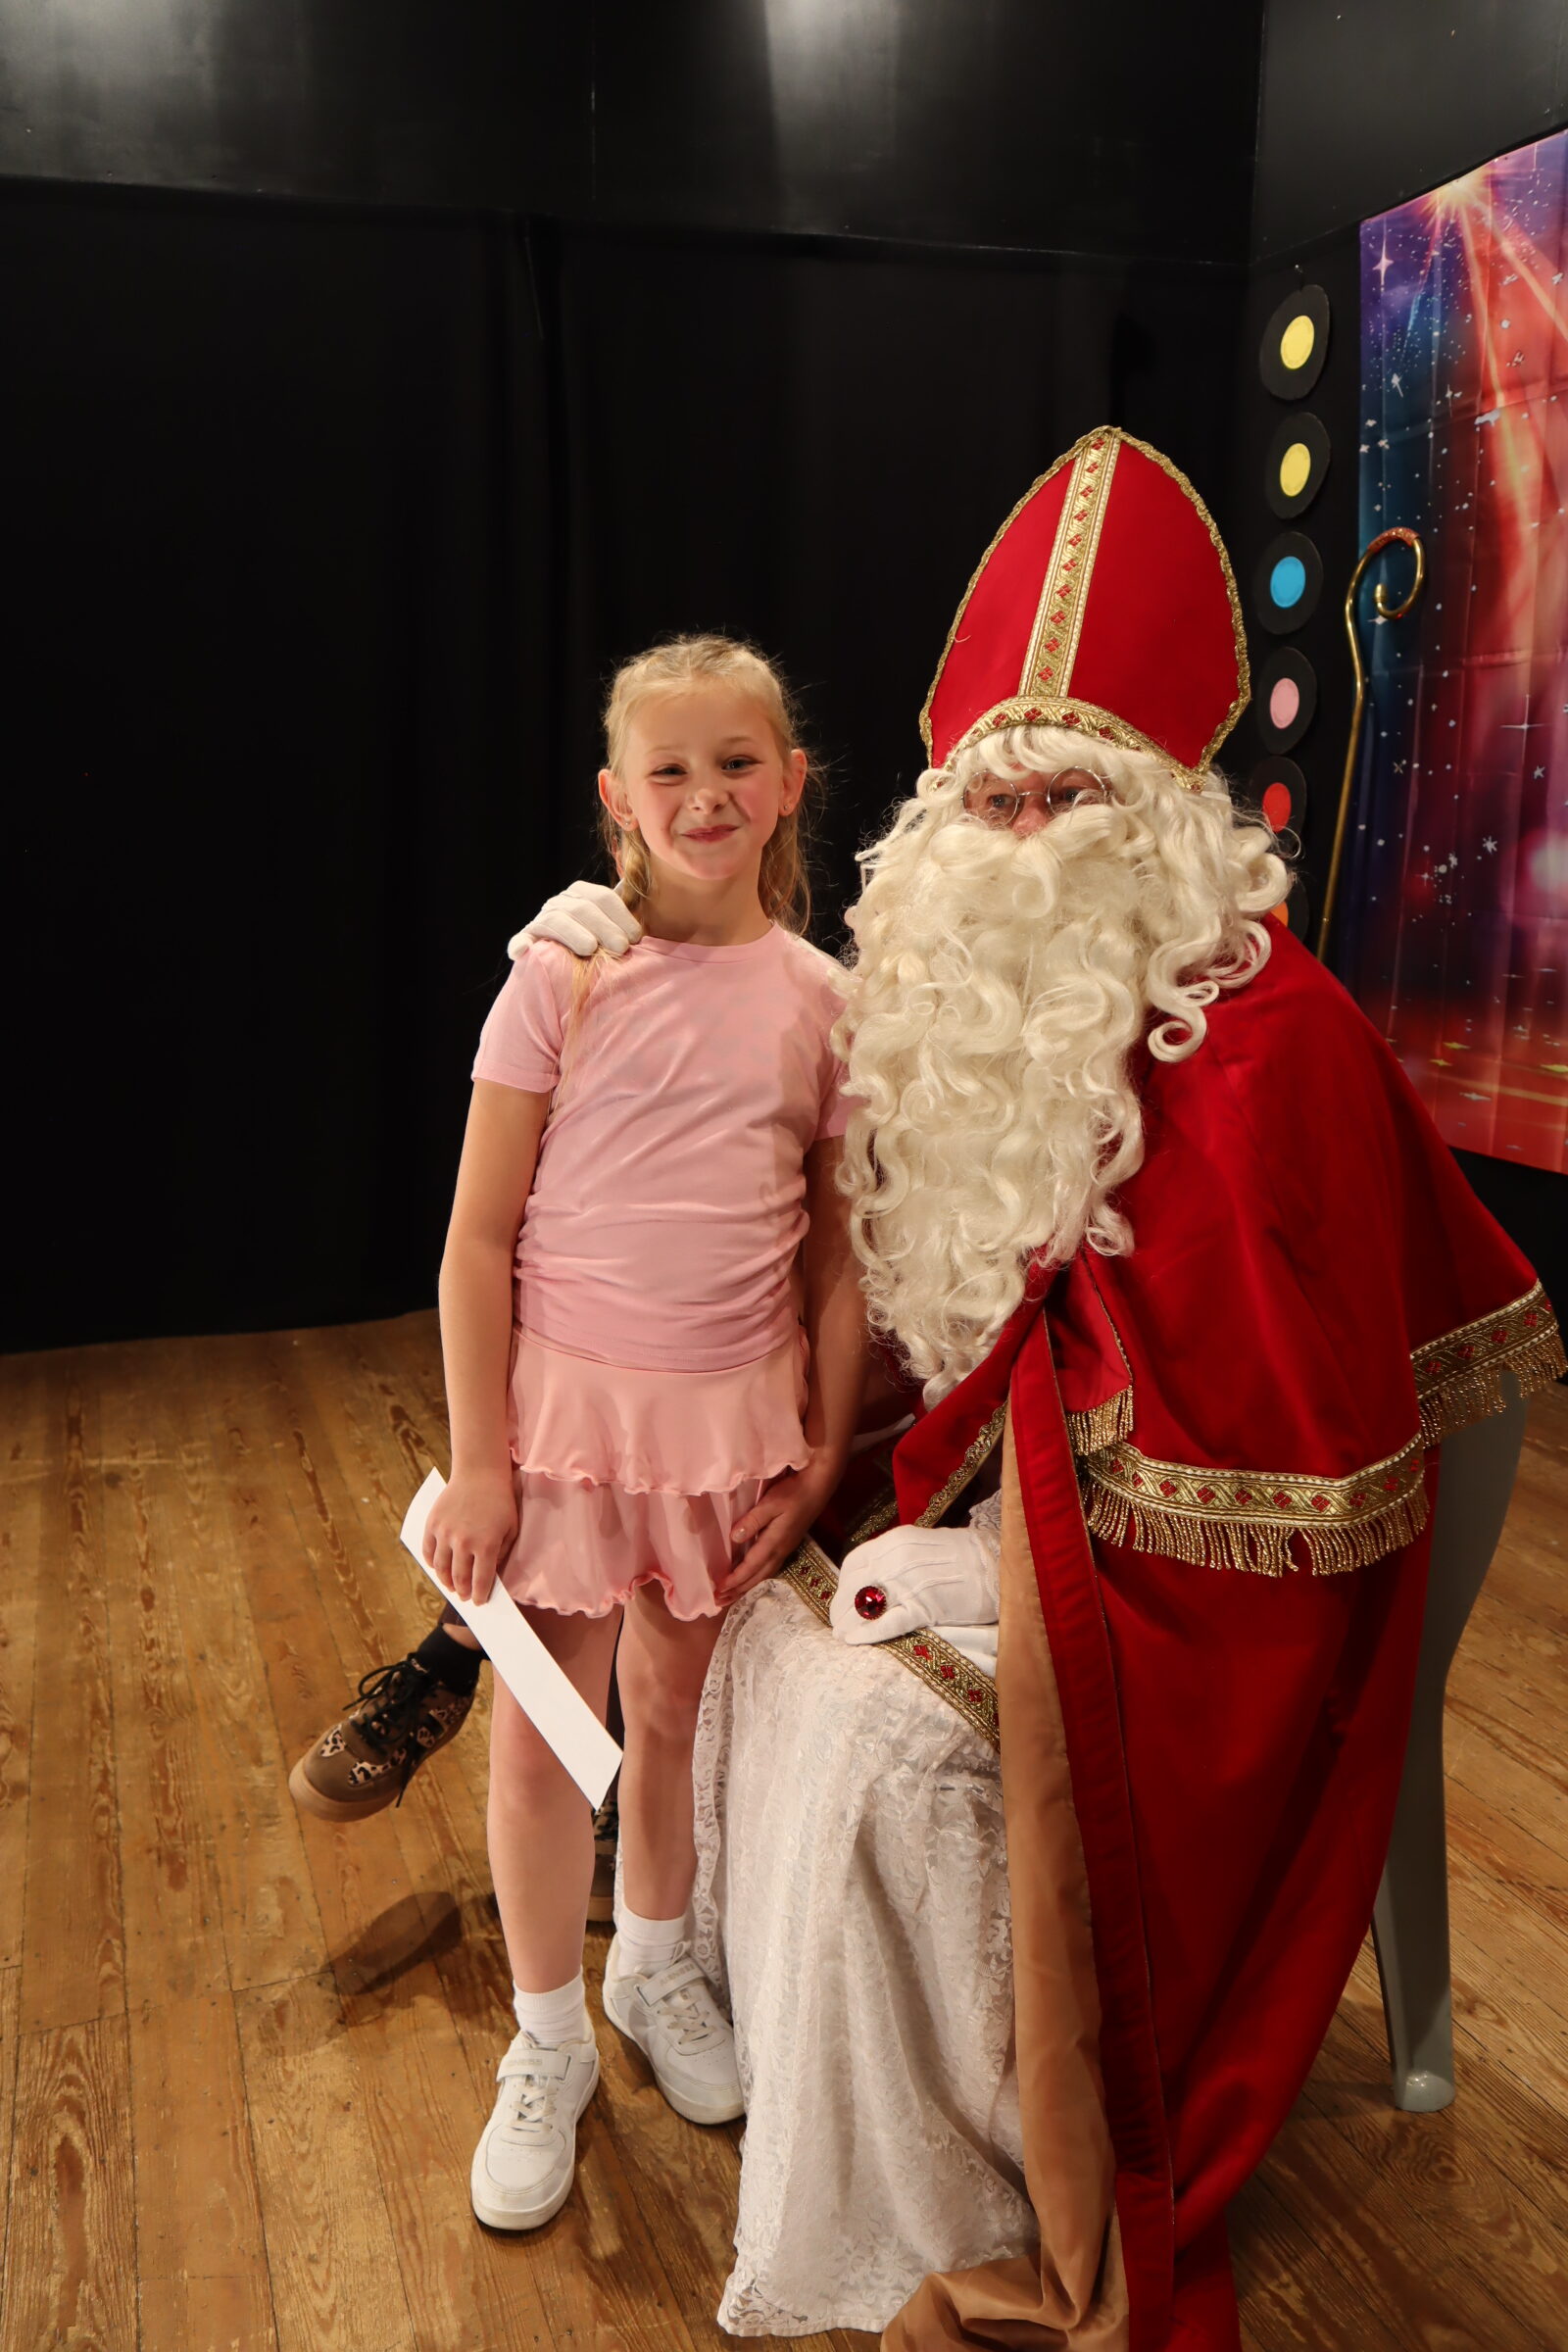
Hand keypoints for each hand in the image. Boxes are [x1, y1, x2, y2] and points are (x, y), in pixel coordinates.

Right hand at [423, 1467, 517, 1604]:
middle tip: (464, 1597)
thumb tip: (491, 1575)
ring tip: (451, 1586)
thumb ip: (501, 1554)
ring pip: (440, 1568)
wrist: (480, 1473)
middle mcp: (463, 1542)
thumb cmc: (500, 1502)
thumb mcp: (511, 1529)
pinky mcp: (433, 1524)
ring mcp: (445, 1533)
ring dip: (445, 1581)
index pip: (481, 1581)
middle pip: (459, 1578)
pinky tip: (437, 1568)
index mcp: (486, 1545)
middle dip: (462, 1592)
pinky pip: (428, 1551)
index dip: (480, 1595)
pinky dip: (431, 1563)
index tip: (479, 1602)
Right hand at [507, 882, 642, 962]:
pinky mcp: (526, 940)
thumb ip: (630, 906)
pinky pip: (522, 940)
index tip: (637, 937)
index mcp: (582, 893)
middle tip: (622, 948)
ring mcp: (541, 920)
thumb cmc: (604, 943)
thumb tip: (644, 883)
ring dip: (573, 933)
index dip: (622, 916)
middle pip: (582, 908)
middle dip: (604, 927)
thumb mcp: (618, 923)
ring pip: (556, 920)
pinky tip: (523, 952)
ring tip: (590, 948)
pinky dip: (521, 945)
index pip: (603, 898)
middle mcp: (560, 902)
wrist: (572, 966)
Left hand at [714, 1453, 843, 1604]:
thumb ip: (752, 1521)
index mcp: (774, 1543)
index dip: (735, 1579)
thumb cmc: (792, 1494)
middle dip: (738, 1590)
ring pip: (764, 1575)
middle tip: (720, 1601)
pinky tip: (752, 1578)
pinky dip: (757, 1578)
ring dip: (747, 1587)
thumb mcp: (770, 1504)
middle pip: (757, 1577)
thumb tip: (734, 1539)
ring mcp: (785, 1549)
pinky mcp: (787, 1545)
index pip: (751, 1567)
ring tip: (732, 1596)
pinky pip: (769, 1568)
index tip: (719, 1590)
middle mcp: (780, 1551)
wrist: (816, 1488)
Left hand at [826, 1523, 996, 1645]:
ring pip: (865, 1605)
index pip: (854, 1562)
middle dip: (840, 1607)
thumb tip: (876, 1575)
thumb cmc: (966, 1556)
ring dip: (847, 1622)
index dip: (842, 1583)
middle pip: (854, 1586)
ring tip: (841, 1635)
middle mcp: (898, 1559)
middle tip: (837, 1623)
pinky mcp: (925, 1606)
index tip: (841, 1597)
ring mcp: (910, 1583)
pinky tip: (854, 1641)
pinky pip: (888, 1622)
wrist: (1000, 1564)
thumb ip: (898, 1556)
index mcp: (897, 1541)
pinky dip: (867, 1633)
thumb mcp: (925, 1545)